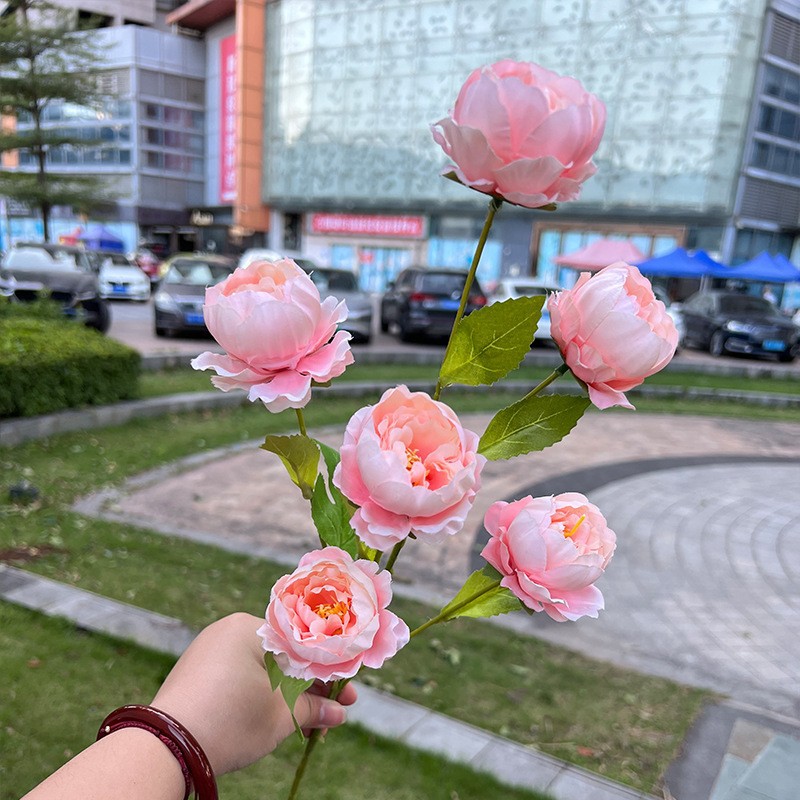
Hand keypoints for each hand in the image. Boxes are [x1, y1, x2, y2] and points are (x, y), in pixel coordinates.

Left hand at [151, 612, 356, 774]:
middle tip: (336, 711)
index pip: (302, 645)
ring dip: (288, 695)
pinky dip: (261, 695)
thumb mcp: (280, 716)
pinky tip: (278, 718)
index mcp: (251, 628)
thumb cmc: (230, 721)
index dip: (329, 671)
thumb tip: (339, 714)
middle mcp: (229, 631)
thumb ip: (314, 708)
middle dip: (310, 687)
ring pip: (263, 670)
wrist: (165, 748)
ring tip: (311, 723)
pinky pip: (240, 677)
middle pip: (284, 657)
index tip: (347, 692)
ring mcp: (209, 651)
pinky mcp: (197, 673)